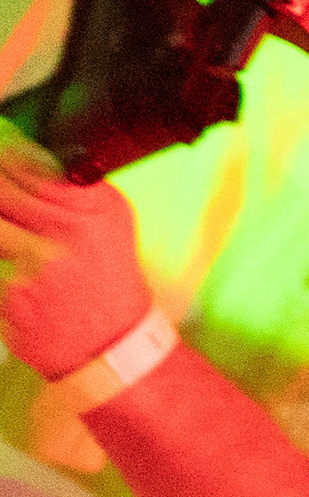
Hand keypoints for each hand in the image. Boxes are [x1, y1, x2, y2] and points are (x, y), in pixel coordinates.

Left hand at [0, 133, 155, 377]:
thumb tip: (12, 151)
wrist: (110, 345)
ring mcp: (38, 260)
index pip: (29, 162)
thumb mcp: (107, 224)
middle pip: (0, 187)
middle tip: (5, 210)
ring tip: (10, 238)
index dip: (3, 157)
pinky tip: (9, 261)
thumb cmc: (103, 279)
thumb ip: (69, 188)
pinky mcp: (11, 290)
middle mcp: (72, 230)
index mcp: (98, 207)